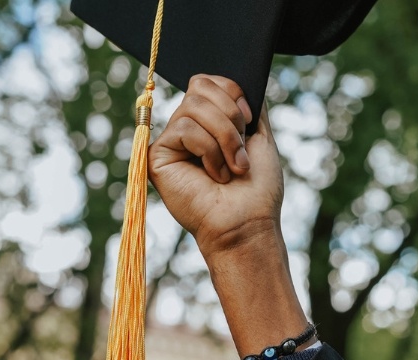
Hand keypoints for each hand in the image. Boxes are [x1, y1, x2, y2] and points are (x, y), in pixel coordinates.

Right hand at [148, 75, 311, 356]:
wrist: (248, 220)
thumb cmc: (256, 188)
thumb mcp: (259, 136)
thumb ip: (247, 105)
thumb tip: (238, 81)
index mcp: (208, 122)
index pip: (208, 81)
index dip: (232, 93)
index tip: (248, 122)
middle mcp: (186, 128)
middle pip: (200, 87)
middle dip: (230, 118)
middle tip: (241, 152)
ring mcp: (171, 141)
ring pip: (194, 106)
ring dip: (225, 138)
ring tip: (232, 168)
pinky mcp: (158, 155)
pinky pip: (185, 128)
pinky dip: (209, 152)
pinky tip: (214, 177)